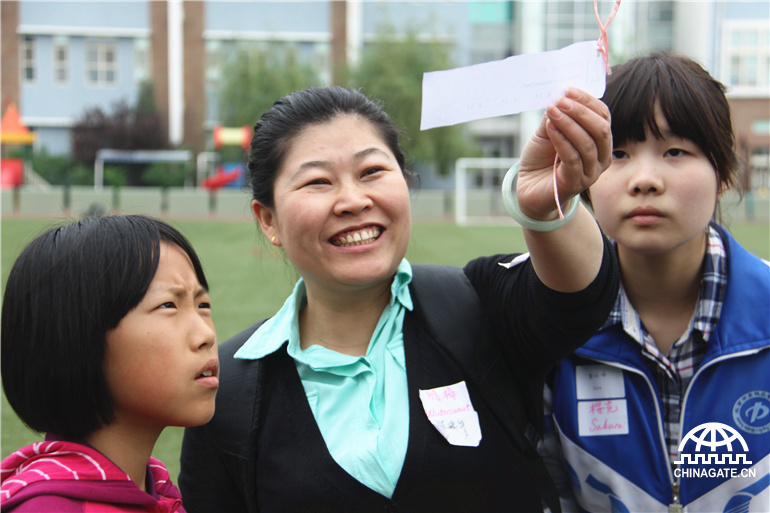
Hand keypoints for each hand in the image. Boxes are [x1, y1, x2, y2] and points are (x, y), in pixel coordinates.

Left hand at [516, 87, 611, 220]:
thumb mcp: (548, 131)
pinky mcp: (576, 184)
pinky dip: (561, 140)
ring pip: (587, 144)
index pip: (603, 116)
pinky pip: (572, 158)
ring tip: (551, 111)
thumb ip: (556, 115)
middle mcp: (601, 158)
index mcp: (600, 141)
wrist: (529, 188)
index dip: (588, 101)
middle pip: (600, 130)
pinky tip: (550, 129)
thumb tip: (559, 96)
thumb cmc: (541, 158)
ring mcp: (591, 173)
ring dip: (568, 124)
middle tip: (561, 100)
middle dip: (581, 112)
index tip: (568, 90)